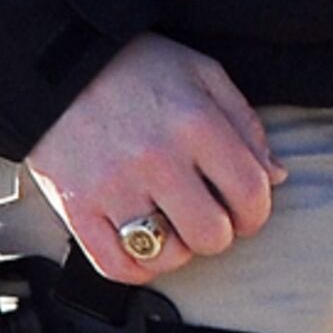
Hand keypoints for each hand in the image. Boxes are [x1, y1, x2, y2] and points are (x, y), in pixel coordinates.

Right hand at [24, 33, 281, 286]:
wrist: (56, 65)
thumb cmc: (136, 67)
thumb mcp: (204, 75)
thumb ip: (245, 126)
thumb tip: (276, 176)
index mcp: (196, 125)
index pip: (250, 192)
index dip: (257, 212)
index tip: (246, 212)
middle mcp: (156, 160)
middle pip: (211, 233)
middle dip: (220, 233)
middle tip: (209, 218)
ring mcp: (113, 187)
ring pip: (166, 255)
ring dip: (179, 249)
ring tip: (173, 226)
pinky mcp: (76, 208)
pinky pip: (115, 265)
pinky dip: (138, 268)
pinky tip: (144, 246)